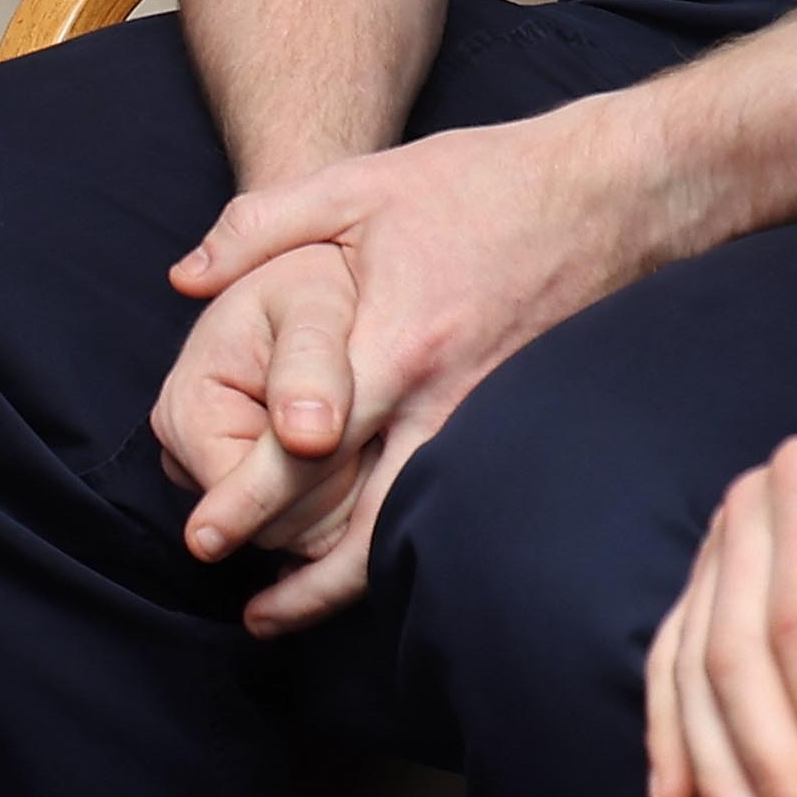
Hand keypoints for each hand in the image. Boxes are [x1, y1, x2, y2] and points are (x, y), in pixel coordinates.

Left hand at [147, 104, 710, 623]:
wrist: (613, 192)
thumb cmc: (480, 183)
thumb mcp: (357, 186)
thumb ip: (261, 227)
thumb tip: (183, 278)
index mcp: (397, 344)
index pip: (308, 449)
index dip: (250, 501)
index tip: (203, 540)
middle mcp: (448, 399)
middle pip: (370, 521)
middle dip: (308, 580)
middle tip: (252, 613)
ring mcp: (492, 419)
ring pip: (421, 525)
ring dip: (358, 577)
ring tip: (299, 607)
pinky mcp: (521, 423)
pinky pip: (457, 498)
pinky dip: (411, 538)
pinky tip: (372, 554)